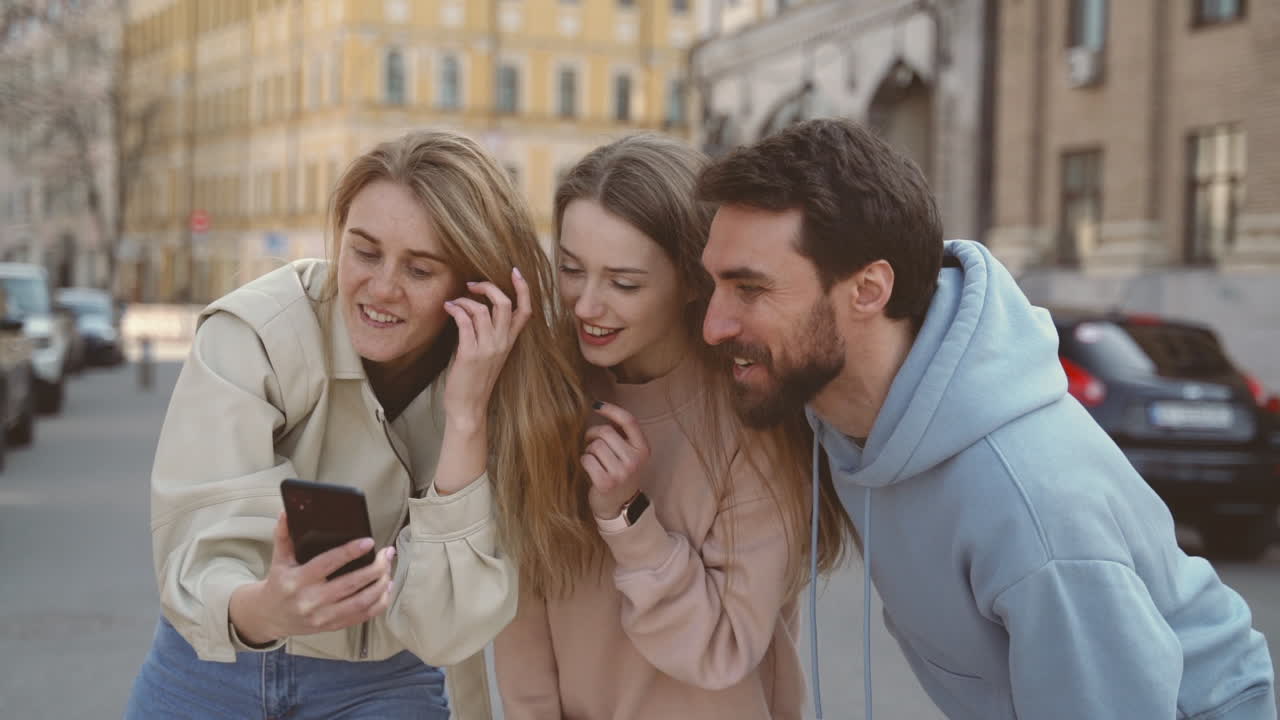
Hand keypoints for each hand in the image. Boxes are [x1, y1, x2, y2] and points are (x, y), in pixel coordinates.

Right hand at [228, 512, 395, 645]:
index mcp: (296, 581)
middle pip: (351, 583)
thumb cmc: (279, 583)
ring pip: (360, 602)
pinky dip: (378, 603)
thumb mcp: (279, 559)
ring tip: (389, 568)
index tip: (368, 542)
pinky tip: (386, 589)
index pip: (327, 564)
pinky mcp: (331, 626)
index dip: (349, 552)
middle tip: (387, 553)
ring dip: (380, 584)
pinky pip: (361, 616)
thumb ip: (284, 535)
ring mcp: (322, 617)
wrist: (269, 617)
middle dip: (375, 567)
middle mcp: (310, 601)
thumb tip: (287, 512)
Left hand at [441, 267, 532, 430]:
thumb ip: (488, 334)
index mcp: (509, 342)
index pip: (526, 311)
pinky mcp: (471, 353)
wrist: (469, 408)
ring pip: (482, 309)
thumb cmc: (474, 381)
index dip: (523, 289)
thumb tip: (474, 309)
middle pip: (505, 303)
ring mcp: (488, 348)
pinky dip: (456, 309)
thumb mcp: (489, 355)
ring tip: (453, 302)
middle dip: (488, 286)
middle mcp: (502, 343)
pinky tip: (448, 309)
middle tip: (472, 284)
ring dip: (464, 300)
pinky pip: (465, 321)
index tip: (515, 272)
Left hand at [583, 402, 649, 519]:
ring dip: (589, 450)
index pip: (628, 421)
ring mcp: (621, 473)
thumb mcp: (629, 453)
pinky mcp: (606, 483)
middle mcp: (635, 460)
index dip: (611, 409)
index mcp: (643, 449)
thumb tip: (601, 407)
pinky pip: (586, 459)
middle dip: (593, 434)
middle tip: (590, 441)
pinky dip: (584, 461)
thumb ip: (621, 433)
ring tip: (594, 458)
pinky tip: (590, 468)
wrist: (619, 506)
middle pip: (606, 432)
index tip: (596, 405)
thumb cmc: (620, 472)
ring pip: (594, 446)